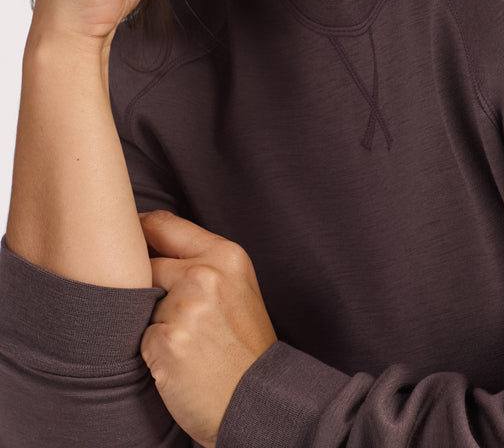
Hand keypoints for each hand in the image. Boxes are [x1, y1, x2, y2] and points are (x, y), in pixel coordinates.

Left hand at [140, 211, 276, 447]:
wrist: (258, 400)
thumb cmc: (244, 346)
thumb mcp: (237, 288)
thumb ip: (201, 262)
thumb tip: (148, 244)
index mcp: (226, 254)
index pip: (163, 224)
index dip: (137, 231)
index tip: (123, 240)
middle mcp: (206, 273)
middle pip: (145, 264)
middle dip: (146, 287)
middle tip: (166, 311)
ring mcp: (186, 306)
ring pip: (141, 304)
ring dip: (153, 323)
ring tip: (186, 343)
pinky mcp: (167, 341)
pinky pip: (141, 338)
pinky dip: (153, 352)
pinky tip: (179, 362)